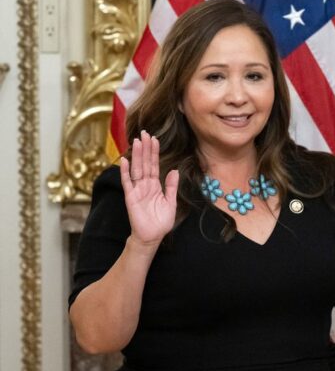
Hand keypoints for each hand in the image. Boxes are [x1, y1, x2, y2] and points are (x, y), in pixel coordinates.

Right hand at [120, 130, 178, 247]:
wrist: (152, 236)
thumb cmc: (160, 221)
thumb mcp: (171, 202)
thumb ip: (171, 186)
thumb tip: (175, 170)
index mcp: (155, 185)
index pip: (154, 165)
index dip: (154, 152)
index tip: (154, 139)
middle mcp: (145, 185)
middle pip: (145, 163)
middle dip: (145, 149)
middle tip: (145, 133)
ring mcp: (137, 190)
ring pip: (136, 169)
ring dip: (136, 155)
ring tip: (137, 141)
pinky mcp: (130, 197)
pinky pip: (127, 182)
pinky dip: (125, 171)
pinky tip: (124, 160)